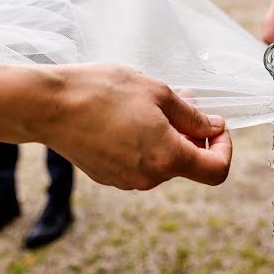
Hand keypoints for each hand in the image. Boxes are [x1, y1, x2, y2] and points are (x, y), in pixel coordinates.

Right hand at [17, 64, 231, 190]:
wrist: (49, 105)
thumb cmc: (102, 92)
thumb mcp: (157, 92)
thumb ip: (192, 115)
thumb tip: (213, 127)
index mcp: (167, 158)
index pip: (216, 170)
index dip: (224, 148)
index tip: (215, 126)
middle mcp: (149, 178)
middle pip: (187, 162)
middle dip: (191, 133)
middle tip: (183, 98)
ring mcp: (126, 181)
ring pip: (162, 161)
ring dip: (167, 136)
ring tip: (150, 103)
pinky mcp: (107, 177)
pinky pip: (139, 162)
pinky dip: (145, 143)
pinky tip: (129, 116)